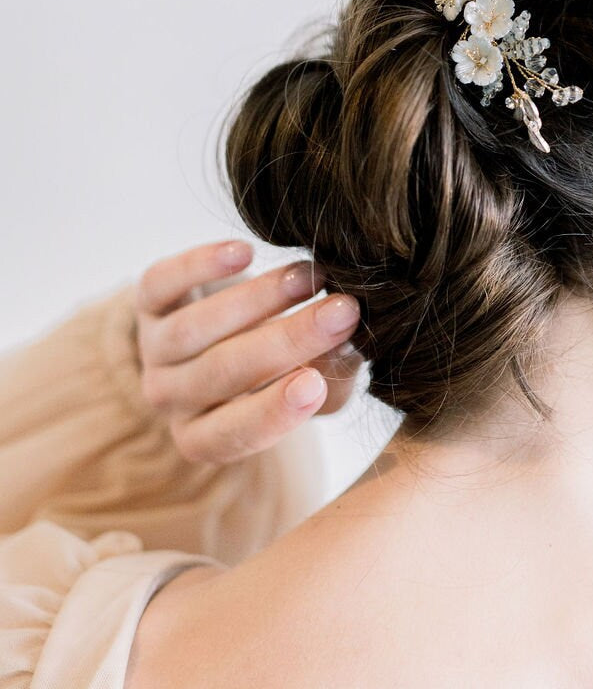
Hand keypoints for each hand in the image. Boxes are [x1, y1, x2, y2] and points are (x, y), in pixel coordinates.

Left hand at [133, 238, 361, 463]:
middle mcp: (171, 398)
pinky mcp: (148, 303)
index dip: (273, 412)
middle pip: (222, 373)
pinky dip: (200, 267)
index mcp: (204, 436)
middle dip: (288, 340)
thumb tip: (348, 348)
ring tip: (311, 277)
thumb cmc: (278, 370)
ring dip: (258, 299)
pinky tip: (244, 253)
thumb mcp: (308, 386)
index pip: (232, 435)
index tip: (315, 385)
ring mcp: (154, 350)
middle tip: (343, 311)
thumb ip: (331, 380)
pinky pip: (162, 284)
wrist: (230, 331)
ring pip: (195, 329)